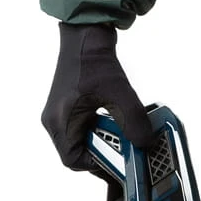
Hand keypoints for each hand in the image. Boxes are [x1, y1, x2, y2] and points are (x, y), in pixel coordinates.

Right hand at [40, 22, 156, 169]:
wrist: (84, 33)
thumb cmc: (94, 59)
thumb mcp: (120, 93)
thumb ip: (134, 122)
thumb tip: (145, 144)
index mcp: (59, 122)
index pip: (73, 161)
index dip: (97, 166)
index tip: (119, 162)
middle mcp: (55, 121)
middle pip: (78, 154)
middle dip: (104, 154)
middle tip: (125, 152)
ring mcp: (60, 114)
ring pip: (83, 142)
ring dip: (104, 142)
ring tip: (122, 136)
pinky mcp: (69, 108)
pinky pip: (84, 129)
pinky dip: (101, 131)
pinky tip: (116, 123)